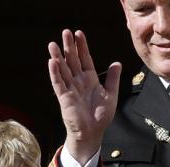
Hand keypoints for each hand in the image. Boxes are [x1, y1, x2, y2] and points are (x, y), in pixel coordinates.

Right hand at [48, 29, 121, 164]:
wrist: (93, 132)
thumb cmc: (101, 116)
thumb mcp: (111, 95)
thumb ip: (112, 79)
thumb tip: (116, 63)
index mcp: (89, 79)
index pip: (84, 59)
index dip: (82, 46)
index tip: (78, 33)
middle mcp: (78, 82)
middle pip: (72, 60)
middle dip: (69, 47)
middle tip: (65, 32)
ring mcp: (70, 89)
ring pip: (62, 70)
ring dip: (58, 57)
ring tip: (53, 44)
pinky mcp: (64, 98)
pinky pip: (58, 83)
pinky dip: (55, 73)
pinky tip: (52, 62)